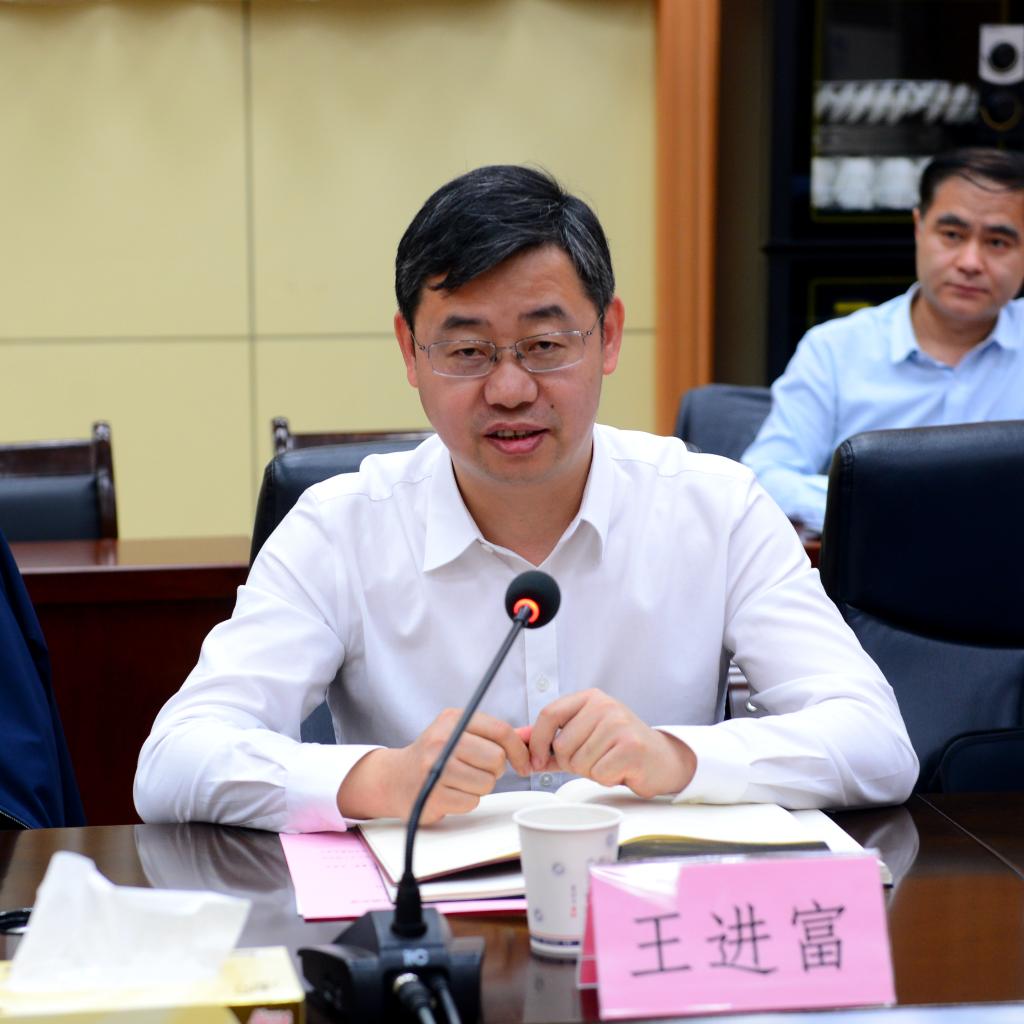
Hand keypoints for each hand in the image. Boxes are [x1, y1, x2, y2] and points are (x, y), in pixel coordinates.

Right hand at [337, 709, 530, 822]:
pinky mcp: (433, 794)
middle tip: (481, 770)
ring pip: (486, 782)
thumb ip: (493, 735)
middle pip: (496, 758)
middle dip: (495, 769)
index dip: (519, 749)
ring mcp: (436, 767)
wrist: (395, 778)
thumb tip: (530, 737)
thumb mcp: (459, 733)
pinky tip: (451, 792)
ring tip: (462, 781)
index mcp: (453, 719)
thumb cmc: (434, 755)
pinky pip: (471, 801)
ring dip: (480, 786)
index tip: (524, 762)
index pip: (500, 731)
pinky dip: (466, 800)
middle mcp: (442, 740)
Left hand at [526, 688, 696, 797]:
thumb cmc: (617, 748)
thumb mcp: (583, 737)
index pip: (549, 714)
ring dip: (591, 771)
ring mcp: (619, 724)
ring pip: (579, 762)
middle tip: (594, 759)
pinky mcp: (630, 746)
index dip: (538, 742)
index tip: (536, 762)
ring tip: (609, 762)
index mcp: (589, 698)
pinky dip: (606, 779)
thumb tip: (517, 743)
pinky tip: (620, 769)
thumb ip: (550, 741)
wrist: (660, 759)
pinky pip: (598, 774)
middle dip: (572, 762)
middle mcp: (604, 705)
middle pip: (562, 745)